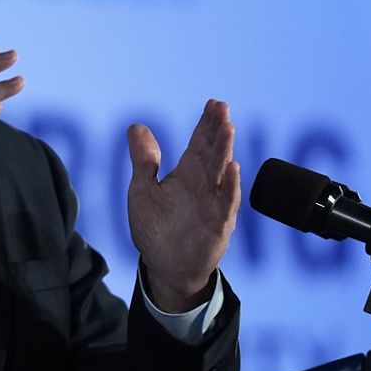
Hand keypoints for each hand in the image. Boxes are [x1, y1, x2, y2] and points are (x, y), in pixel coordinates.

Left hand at [127, 100, 240, 312]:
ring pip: (221, 172)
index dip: (206, 124)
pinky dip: (230, 187)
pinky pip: (226, 204)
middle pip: (212, 152)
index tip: (213, 103)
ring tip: (228, 128)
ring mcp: (213, 203)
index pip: (199, 143)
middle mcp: (203, 185)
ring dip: (225, 150)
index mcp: (187, 174)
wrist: (165, 267)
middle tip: (222, 108)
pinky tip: (233, 169)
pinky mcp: (218, 225)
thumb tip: (137, 126)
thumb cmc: (156, 228)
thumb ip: (144, 160)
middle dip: (217, 130)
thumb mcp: (143, 189)